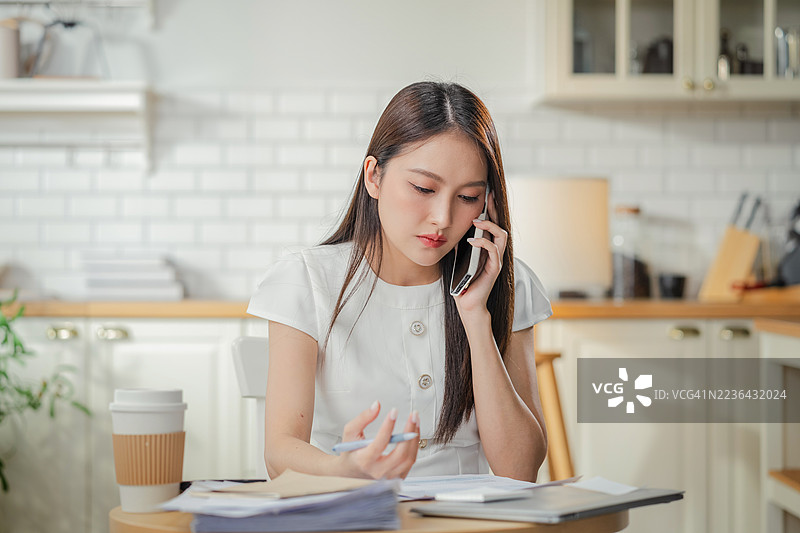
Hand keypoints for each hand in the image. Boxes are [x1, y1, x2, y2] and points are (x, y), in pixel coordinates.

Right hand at [337, 401, 419, 478]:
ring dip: (415, 438)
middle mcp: (378, 471)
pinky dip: (414, 447)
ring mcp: (389, 477)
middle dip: (409, 431)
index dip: (388, 426)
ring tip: (415, 422)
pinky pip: (410, 462)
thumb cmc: (351, 452)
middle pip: (400, 454)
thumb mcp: (350, 433)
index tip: (394, 411)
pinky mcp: (397, 478)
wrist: (350, 472)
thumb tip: (376, 405)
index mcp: (364, 461)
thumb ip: (362, 418)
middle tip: (413, 415)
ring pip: (409, 459)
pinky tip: (413, 433)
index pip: (380, 443)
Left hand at [453, 190, 507, 316]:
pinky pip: (493, 251)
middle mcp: (495, 252)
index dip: (491, 210)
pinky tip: (472, 241)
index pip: (492, 225)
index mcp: (487, 248)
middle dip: (495, 210)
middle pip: (500, 225)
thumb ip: (458, 245)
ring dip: (489, 226)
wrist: (467, 304)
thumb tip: (450, 230)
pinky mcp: (494, 269)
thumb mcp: (457, 258)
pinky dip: (483, 243)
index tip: (486, 194)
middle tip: (488, 196)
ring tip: (476, 221)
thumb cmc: (463, 282)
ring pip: (501, 236)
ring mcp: (496, 260)